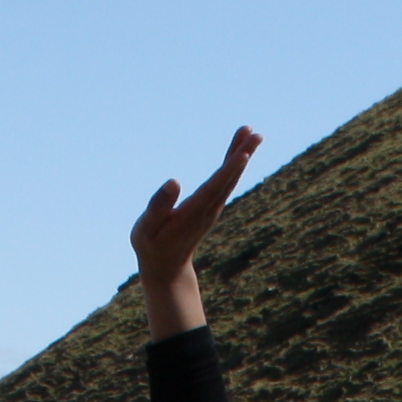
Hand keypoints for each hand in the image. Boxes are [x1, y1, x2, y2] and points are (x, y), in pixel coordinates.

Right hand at [132, 125, 260, 339]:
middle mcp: (207, 210)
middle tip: (255, 133)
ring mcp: (212, 209)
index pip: (214, 188)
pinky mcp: (211, 207)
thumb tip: (173, 181)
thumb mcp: (146, 229)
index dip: (228, 171)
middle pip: (228, 179)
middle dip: (242, 155)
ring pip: (230, 178)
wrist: (167, 268)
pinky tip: (239, 152)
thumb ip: (158, 207)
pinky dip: (233, 164)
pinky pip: (225, 181)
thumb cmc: (151, 246)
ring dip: (241, 154)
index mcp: (192, 213)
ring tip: (251, 133)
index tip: (243, 154)